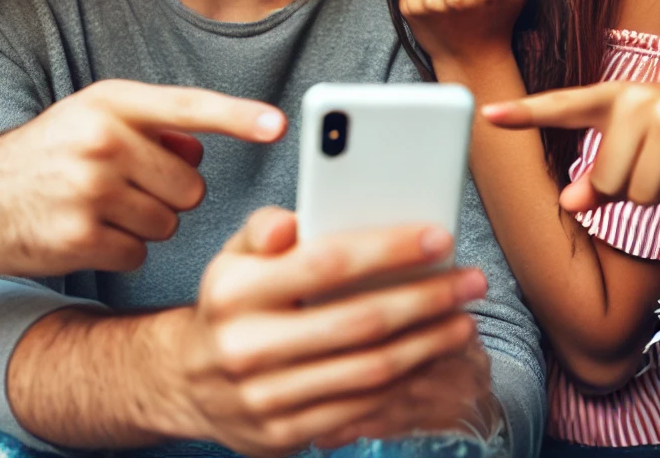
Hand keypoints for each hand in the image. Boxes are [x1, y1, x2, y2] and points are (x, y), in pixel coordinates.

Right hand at [0, 80, 285, 275]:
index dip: (239, 116)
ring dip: (147, 222)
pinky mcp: (77, 237)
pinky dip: (122, 249)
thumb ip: (153, 125)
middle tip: (127, 186)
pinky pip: (139, 251)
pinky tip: (87, 232)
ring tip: (101, 206)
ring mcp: (88, 189)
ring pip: (170, 221)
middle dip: (171, 193)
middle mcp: (103, 140)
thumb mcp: (94, 117)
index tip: (278, 126)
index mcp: (113, 102)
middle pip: (192, 184)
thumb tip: (203, 147)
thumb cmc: (48, 153)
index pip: (190, 107)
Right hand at [146, 208, 489, 455]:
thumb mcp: (233, 256)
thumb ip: (263, 229)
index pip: (325, 263)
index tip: (437, 238)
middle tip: (470, 281)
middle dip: (426, 299)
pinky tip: (430, 359)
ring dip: (428, 344)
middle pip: (359, 321)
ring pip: (368, 370)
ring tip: (463, 319)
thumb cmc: (229, 303)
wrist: (188, 379)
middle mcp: (246, 346)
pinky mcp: (284, 435)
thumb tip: (288, 224)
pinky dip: (405, 383)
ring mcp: (265, 398)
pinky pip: (360, 409)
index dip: (388, 249)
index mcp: (234, 291)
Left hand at [484, 80, 659, 209]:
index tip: (486, 114)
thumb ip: (601, 173)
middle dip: (633, 188)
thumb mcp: (641, 142)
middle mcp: (638, 99)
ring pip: (641, 192)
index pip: (561, 104)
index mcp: (615, 97)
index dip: (523, 113)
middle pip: (608, 181)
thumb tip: (569, 203)